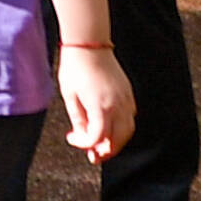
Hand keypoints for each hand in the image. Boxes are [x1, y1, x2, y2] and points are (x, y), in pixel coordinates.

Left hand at [57, 40, 137, 161]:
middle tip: (92, 155)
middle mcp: (117, 105)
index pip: (97, 138)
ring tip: (101, 145)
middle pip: (117, 140)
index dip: (83, 144)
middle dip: (104, 151)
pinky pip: (130, 117)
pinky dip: (122, 128)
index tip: (72, 139)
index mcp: (100, 107)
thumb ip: (78, 119)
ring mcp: (126, 99)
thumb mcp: (70, 96)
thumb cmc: (76, 68)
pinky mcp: (128, 93)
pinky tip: (109, 127)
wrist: (89, 45)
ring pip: (127, 131)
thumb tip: (82, 134)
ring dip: (115, 142)